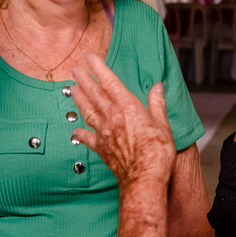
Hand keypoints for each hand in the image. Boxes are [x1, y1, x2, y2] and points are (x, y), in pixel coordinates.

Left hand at [70, 54, 175, 188]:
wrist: (143, 178)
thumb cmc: (157, 153)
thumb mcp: (163, 125)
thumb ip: (157, 104)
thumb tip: (157, 87)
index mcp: (128, 107)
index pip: (110, 82)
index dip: (99, 68)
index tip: (90, 57)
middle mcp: (113, 117)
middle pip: (94, 94)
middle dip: (84, 79)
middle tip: (75, 69)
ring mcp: (104, 133)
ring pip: (87, 111)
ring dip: (78, 99)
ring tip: (72, 89)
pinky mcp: (101, 148)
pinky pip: (86, 137)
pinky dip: (80, 132)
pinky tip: (75, 129)